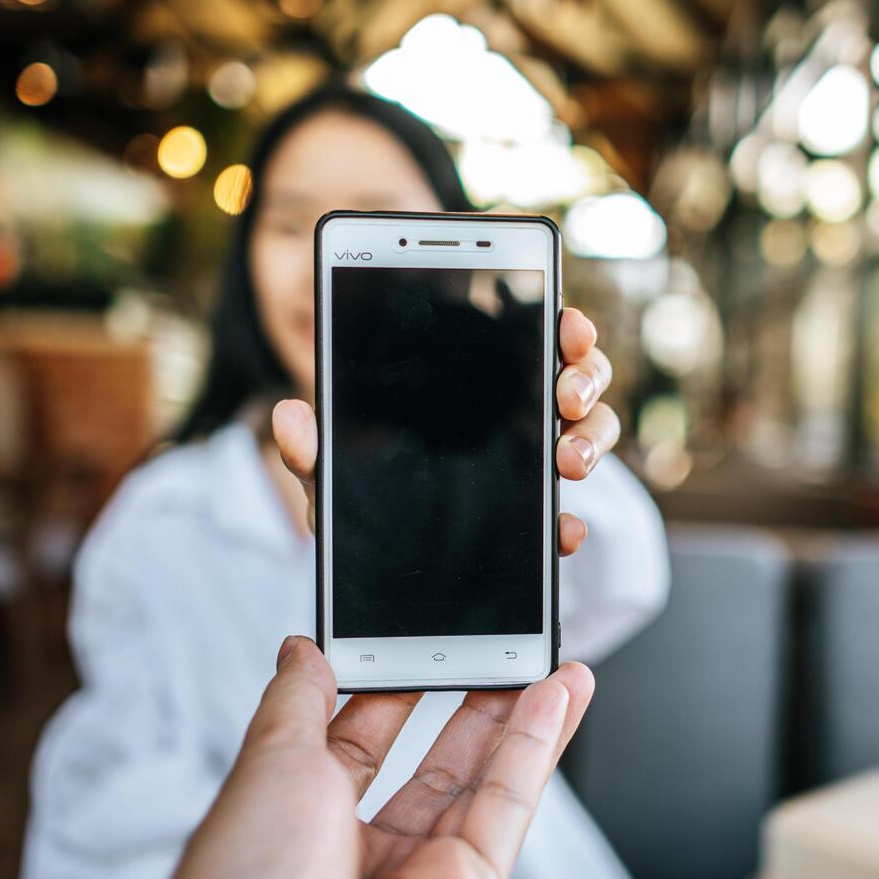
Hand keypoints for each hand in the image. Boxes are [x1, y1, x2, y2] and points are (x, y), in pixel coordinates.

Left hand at [159, 637, 594, 878]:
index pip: (359, 742)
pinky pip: (507, 810)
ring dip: (523, 718)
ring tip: (548, 665)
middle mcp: (359, 855)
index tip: (420, 641)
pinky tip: (555, 701)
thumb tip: (304, 651)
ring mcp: (415, 878)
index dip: (395, 688)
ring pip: (482, 783)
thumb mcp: (266, 769)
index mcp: (298, 823)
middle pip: (431, 764)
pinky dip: (537, 750)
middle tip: (500, 649)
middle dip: (471, 701)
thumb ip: (298, 702)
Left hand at [273, 307, 619, 555]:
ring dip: (589, 440)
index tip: (569, 321)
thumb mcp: (330, 468)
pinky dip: (570, 520)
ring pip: (591, 432)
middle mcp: (520, 407)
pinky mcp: (539, 514)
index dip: (563, 323)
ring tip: (565, 463)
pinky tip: (565, 530)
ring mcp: (537, 458)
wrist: (378, 557)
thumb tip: (287, 416)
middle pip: (579, 374)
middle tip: (563, 398)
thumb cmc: (358, 487)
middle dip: (584, 379)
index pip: (534, 331)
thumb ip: (312, 448)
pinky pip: (570, 511)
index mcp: (477, 374)